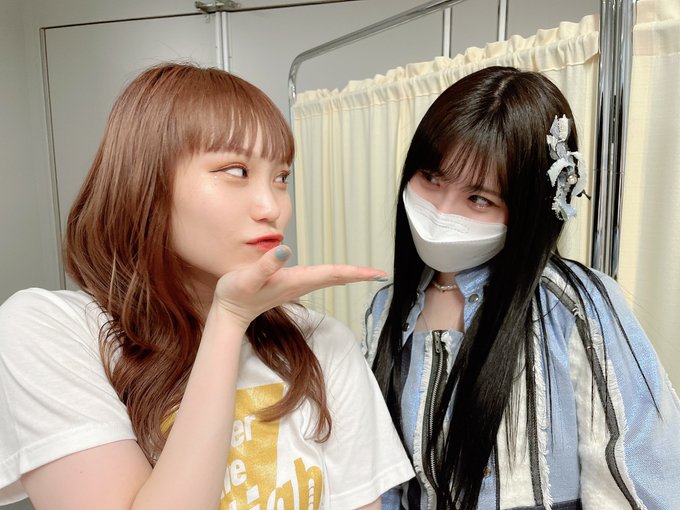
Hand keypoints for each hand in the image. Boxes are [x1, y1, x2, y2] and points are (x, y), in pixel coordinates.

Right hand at [212, 245, 386, 328]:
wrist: (228, 314)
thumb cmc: (235, 294)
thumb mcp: (247, 278)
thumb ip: (265, 265)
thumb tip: (286, 250)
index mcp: (295, 280)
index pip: (332, 274)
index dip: (355, 272)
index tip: (376, 273)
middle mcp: (300, 284)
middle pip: (336, 278)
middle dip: (359, 275)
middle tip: (381, 273)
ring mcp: (296, 286)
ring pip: (329, 279)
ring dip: (349, 275)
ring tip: (367, 273)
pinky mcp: (290, 285)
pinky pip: (319, 279)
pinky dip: (334, 276)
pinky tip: (339, 275)